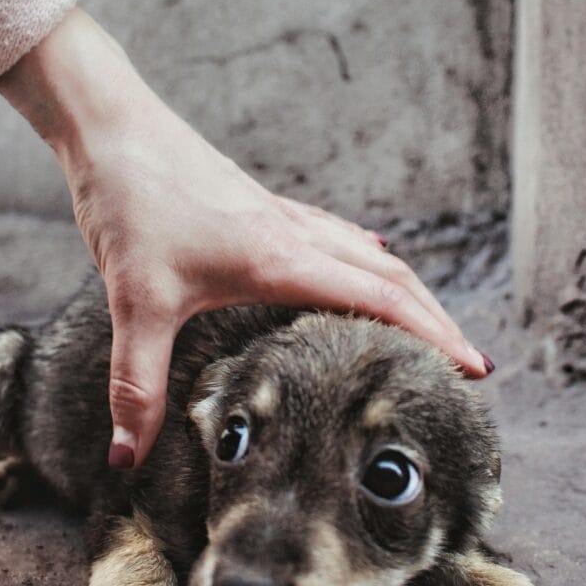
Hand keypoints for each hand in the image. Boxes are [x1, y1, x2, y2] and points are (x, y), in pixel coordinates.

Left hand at [0, 8, 491, 468]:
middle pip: (390, 274)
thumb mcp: (135, 302)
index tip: (473, 366)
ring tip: (426, 324)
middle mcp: (294, 234)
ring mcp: (280, 215)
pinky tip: (359, 260)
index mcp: (282, 258)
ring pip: (365, 252)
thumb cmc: (131, 201)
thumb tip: (124, 459)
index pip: (380, 298)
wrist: (113, 127)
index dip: (432, 335)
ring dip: (405, 288)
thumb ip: (137, 385)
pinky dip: (362, 258)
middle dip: (436, 318)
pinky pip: (333, 234)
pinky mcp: (260, 207)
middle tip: (466, 360)